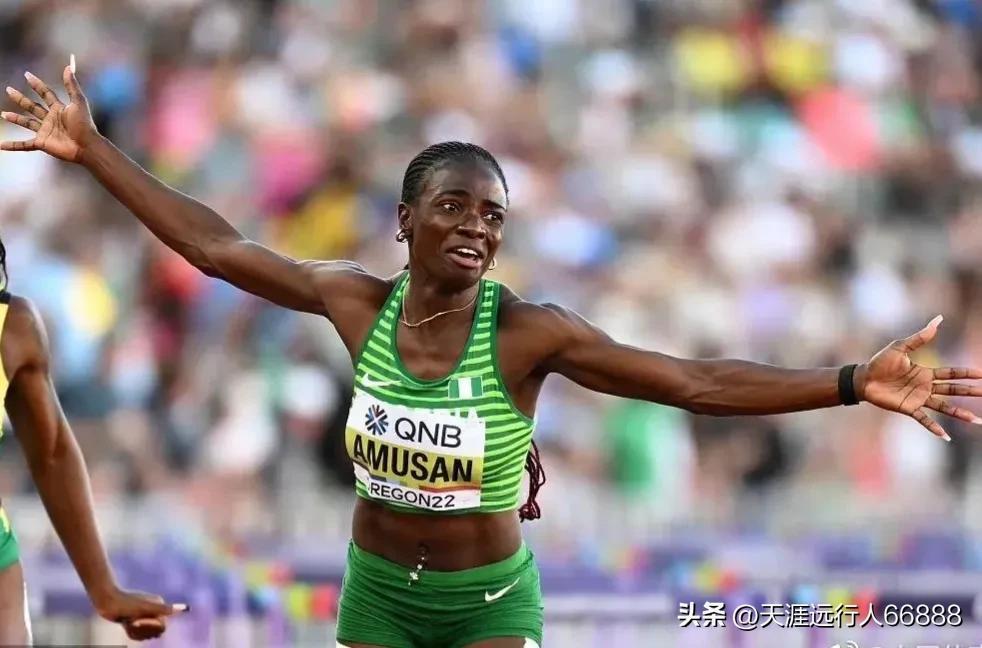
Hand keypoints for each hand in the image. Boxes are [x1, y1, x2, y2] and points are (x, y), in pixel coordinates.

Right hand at [1, 56, 97, 161]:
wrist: (86, 146)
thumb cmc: (84, 124)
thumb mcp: (78, 102)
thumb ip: (71, 85)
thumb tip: (69, 66)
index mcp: (59, 109)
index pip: (45, 94)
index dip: (36, 84)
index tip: (27, 75)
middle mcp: (51, 119)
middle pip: (33, 107)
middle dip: (21, 99)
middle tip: (8, 90)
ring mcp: (45, 131)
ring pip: (27, 123)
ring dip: (16, 119)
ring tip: (3, 114)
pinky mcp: (42, 143)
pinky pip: (24, 145)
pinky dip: (13, 145)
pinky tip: (1, 145)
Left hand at [93, 586, 188, 641]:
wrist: (107, 601)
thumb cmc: (126, 603)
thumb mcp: (145, 607)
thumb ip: (165, 609)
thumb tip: (185, 608)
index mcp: (159, 605)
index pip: (162, 627)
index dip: (150, 627)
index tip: (138, 621)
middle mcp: (153, 610)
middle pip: (155, 632)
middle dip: (143, 631)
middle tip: (132, 622)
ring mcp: (143, 616)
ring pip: (146, 635)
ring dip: (136, 632)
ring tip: (128, 623)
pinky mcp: (134, 620)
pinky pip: (138, 634)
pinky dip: (132, 633)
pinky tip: (126, 625)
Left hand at [862, 315, 981, 440]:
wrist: (863, 378)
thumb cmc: (880, 362)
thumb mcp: (900, 347)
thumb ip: (920, 337)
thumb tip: (938, 319)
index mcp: (925, 372)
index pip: (951, 373)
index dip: (967, 374)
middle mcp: (925, 387)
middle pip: (952, 390)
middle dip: (969, 392)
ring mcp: (918, 399)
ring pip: (944, 407)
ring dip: (959, 413)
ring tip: (976, 420)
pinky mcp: (908, 408)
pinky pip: (924, 419)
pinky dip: (935, 427)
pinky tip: (946, 436)